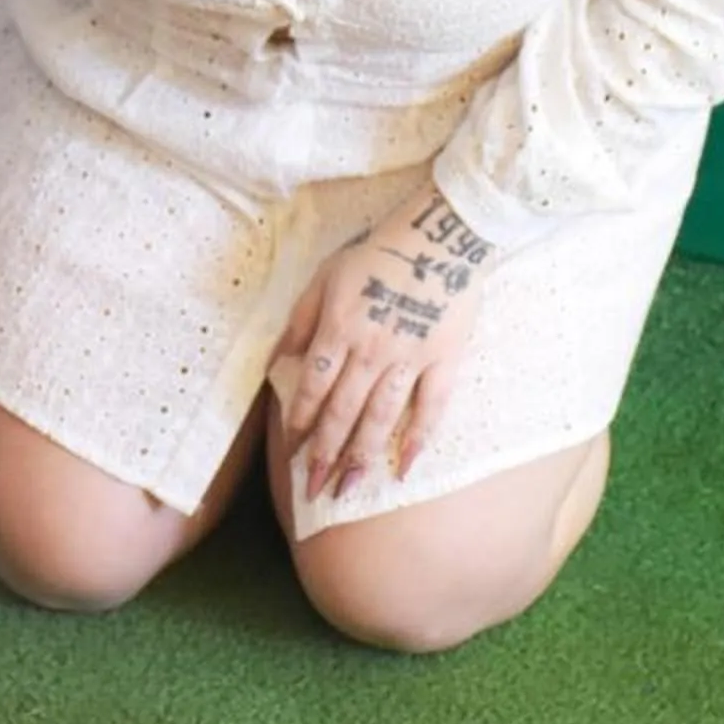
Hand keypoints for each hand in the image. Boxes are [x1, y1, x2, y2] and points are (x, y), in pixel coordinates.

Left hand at [276, 190, 496, 500]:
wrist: (442, 233)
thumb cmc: (379, 252)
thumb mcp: (326, 277)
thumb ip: (301, 321)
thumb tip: (278, 360)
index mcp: (339, 328)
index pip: (312, 388)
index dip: (298, 423)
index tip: (290, 454)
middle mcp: (370, 350)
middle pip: (342, 412)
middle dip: (324, 454)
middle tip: (313, 490)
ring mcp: (409, 357)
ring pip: (381, 417)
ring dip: (362, 456)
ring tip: (349, 488)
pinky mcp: (444, 358)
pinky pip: (432, 406)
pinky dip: (419, 438)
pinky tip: (406, 466)